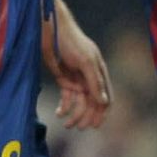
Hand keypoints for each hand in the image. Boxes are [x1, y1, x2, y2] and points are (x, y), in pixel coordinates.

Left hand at [43, 1, 110, 129]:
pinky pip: (67, 97)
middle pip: (91, 103)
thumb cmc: (71, 41)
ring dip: (74, 114)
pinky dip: (64, 106)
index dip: (102, 113)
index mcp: (99, 72)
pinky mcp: (63, 77)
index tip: (95, 125)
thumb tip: (104, 103)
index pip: (105, 97)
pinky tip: (59, 113)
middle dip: (86, 116)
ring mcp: (76, 78)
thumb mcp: (85, 62)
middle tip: (78, 127)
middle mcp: (89, 76)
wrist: (50, 29)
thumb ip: (95, 82)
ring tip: (67, 124)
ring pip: (79, 102)